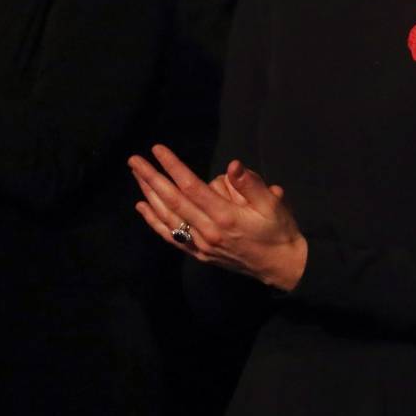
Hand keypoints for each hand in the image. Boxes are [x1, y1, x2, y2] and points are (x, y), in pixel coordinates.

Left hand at [130, 145, 307, 289]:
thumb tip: (233, 166)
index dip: (173, 167)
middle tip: (134, 160)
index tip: (158, 150)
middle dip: (152, 178)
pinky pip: (171, 236)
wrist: (280, 266)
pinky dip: (154, 221)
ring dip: (149, 194)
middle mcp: (208, 231)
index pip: (192, 187)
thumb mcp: (273, 205)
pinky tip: (143, 206)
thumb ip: (251, 184)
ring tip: (137, 175)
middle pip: (173, 201)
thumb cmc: (279, 231)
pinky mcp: (199, 253)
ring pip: (167, 217)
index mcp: (226, 217)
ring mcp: (201, 245)